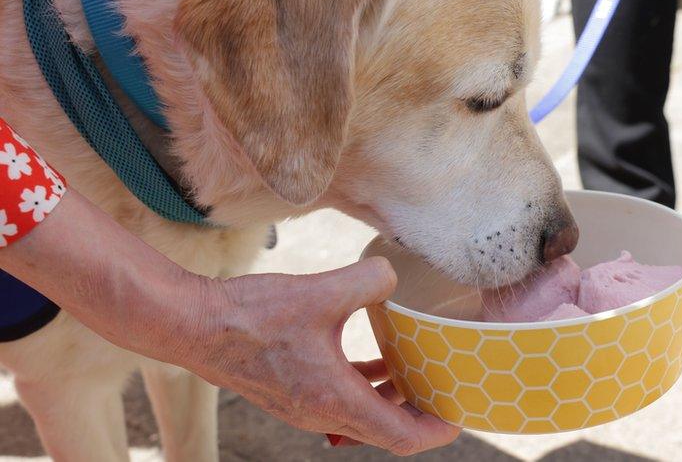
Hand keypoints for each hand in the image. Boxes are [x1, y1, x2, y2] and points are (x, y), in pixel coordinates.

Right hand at [183, 257, 459, 454]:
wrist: (191, 324)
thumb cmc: (250, 316)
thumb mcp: (322, 291)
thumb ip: (370, 280)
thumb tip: (391, 275)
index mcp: (335, 401)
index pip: (401, 437)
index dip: (436, 431)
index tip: (459, 417)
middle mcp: (321, 413)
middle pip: (385, 430)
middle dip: (419, 414)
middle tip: (445, 391)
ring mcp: (303, 406)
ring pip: (361, 415)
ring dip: (391, 398)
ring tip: (417, 372)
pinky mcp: (290, 392)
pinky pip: (340, 399)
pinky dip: (364, 386)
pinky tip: (376, 359)